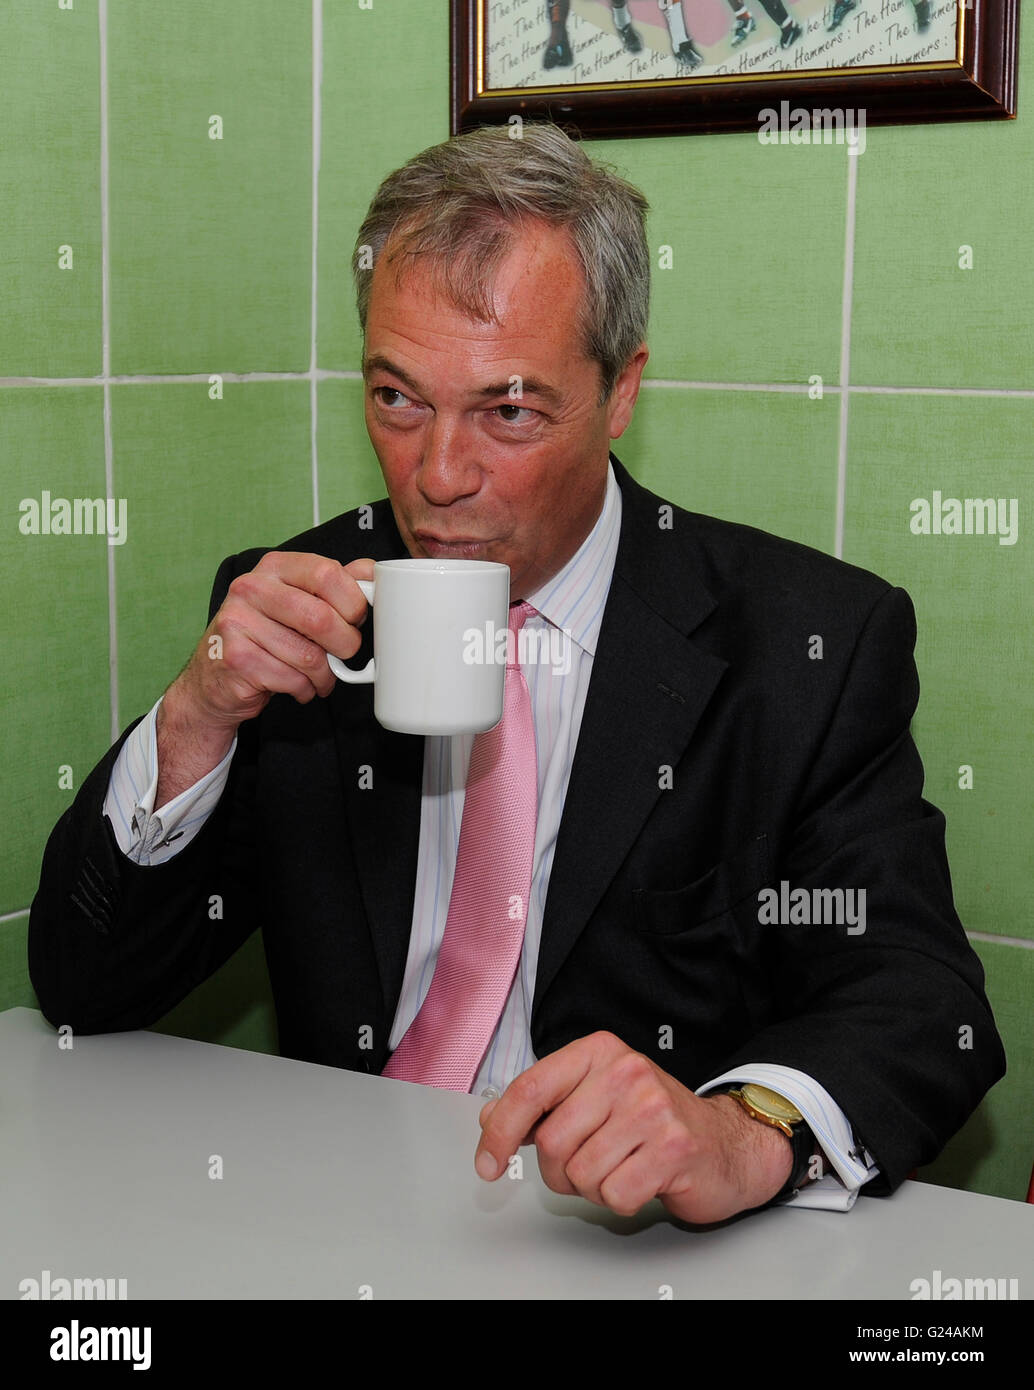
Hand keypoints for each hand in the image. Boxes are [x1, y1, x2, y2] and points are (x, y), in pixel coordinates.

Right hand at [171, 552, 373, 731]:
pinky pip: (292, 679)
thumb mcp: (298, 601)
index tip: (355, 619)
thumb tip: (370, 572)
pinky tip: (296, 685)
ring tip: (319, 675)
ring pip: (309, 656)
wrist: (216, 677)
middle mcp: (251, 588)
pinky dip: (304, 689)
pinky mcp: (236, 659)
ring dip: (325, 675)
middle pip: (321, 617)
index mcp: (274, 567)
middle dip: (345, 644)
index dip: (353, 602)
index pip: (327, 573)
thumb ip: (334, 585)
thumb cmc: (265, 636)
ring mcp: (238, 623)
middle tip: (344, 653)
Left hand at [474, 1032, 792, 1223]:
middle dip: (559, 1170)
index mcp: (599, 1052)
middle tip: (588, 1165)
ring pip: (580, 1173)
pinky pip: (614, 1194)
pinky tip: (642, 1179)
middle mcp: (625, 1071)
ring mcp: (652, 1107)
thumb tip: (491, 1118)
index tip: (487, 1162)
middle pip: (551, 1141)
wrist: (725, 1142)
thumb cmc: (653, 1121)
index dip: (500, 1130)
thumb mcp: (595, 1097)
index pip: (530, 1088)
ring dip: (592, 1187)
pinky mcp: (673, 1147)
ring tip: (621, 1167)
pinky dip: (621, 1199)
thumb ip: (545, 1104)